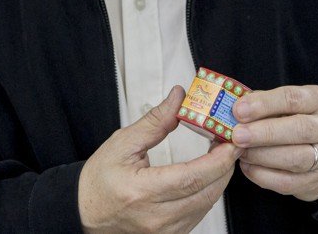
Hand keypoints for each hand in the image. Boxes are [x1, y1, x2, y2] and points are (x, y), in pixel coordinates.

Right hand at [79, 86, 240, 233]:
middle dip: (225, 166)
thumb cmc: (99, 180)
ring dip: (219, 179)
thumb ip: (155, 122)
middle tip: (232, 141)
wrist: (85, 211)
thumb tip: (179, 98)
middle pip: (206, 193)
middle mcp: (156, 218)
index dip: (217, 160)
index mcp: (141, 192)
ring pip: (206, 204)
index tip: (230, 141)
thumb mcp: (122, 144)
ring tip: (221, 154)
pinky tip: (207, 175)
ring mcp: (165, 232)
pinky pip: (199, 214)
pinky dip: (208, 192)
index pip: (191, 178)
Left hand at [231, 85, 317, 201]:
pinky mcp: (316, 181)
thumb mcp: (284, 105)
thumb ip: (262, 105)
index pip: (293, 98)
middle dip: (264, 133)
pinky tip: (247, 167)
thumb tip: (234, 110)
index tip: (239, 110)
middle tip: (237, 135)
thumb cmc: (294, 121)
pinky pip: (288, 182)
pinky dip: (263, 176)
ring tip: (240, 151)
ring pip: (295, 158)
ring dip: (262, 156)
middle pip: (299, 129)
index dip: (264, 104)